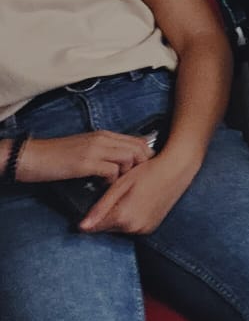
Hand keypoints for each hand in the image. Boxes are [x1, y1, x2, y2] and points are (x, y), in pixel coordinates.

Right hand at [12, 131, 155, 184]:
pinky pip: (111, 170)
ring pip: (129, 157)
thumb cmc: (56, 156)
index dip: (145, 155)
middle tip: (134, 179)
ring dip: (127, 173)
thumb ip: (103, 150)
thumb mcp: (85, 148)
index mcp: (104, 135)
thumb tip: (120, 162)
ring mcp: (94, 149)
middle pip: (138, 148)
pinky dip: (112, 180)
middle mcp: (102, 139)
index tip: (143, 169)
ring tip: (117, 183)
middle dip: (142, 165)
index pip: (137, 140)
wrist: (31, 157)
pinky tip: (102, 185)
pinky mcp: (85, 163)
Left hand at [79, 150, 198, 234]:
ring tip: (130, 196)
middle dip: (106, 214)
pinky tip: (138, 201)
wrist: (177, 168)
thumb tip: (82, 226)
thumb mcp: (120, 185)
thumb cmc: (149, 171)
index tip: (96, 203)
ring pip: (119, 227)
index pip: (94, 227)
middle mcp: (134, 228)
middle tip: (118, 194)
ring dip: (119, 216)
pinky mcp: (151, 227)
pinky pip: (132, 226)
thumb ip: (100, 207)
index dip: (91, 215)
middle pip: (107, 227)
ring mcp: (144, 228)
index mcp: (123, 217)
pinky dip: (130, 217)